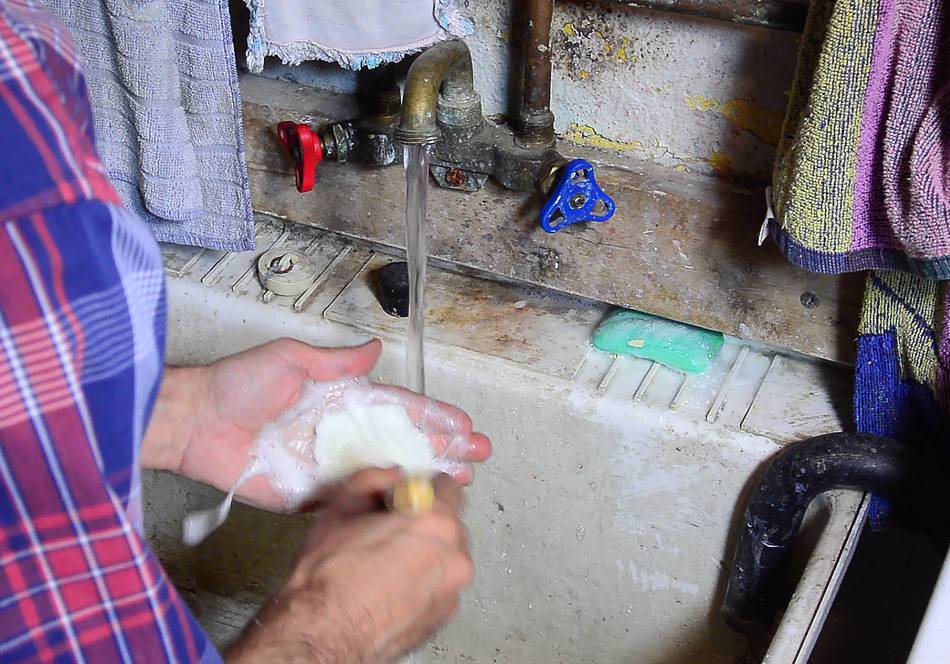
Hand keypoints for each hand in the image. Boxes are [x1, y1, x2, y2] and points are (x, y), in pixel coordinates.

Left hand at [141, 338, 490, 508]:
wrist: (195, 424)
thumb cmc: (237, 385)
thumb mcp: (289, 359)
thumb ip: (335, 361)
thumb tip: (374, 347)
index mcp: (342, 400)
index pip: (399, 408)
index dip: (432, 416)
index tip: (463, 424)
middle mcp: (342, 433)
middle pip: (403, 442)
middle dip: (443, 447)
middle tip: (478, 455)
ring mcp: (330, 466)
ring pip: (388, 473)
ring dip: (425, 477)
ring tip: (461, 481)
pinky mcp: (312, 495)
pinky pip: (356, 501)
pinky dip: (386, 505)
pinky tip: (414, 507)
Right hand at [226, 469, 473, 663]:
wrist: (324, 632)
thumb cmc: (330, 573)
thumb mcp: (342, 507)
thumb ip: (373, 479)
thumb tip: (392, 474)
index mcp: (436, 523)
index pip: (450, 488)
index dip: (425, 488)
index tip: (407, 496)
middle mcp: (455, 556)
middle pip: (449, 524)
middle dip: (425, 523)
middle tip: (391, 530)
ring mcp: (453, 590)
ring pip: (446, 556)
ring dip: (426, 553)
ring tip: (388, 563)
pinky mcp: (445, 616)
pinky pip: (440, 586)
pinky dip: (424, 581)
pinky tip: (393, 586)